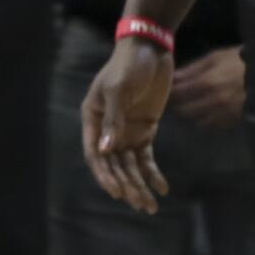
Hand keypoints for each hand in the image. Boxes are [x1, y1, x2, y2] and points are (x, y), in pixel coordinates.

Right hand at [81, 37, 173, 214]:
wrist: (151, 49)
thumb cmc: (129, 65)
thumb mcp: (119, 89)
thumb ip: (113, 119)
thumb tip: (106, 151)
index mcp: (93, 119)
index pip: (96, 155)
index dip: (105, 175)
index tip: (117, 192)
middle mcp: (107, 129)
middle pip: (114, 165)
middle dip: (126, 186)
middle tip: (140, 204)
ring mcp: (126, 131)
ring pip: (130, 166)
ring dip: (139, 185)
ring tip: (151, 205)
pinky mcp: (145, 129)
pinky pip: (146, 158)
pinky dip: (153, 173)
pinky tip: (162, 188)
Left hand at [170, 46, 245, 130]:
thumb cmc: (240, 61)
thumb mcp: (215, 58)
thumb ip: (192, 69)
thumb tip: (173, 77)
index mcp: (206, 83)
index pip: (177, 94)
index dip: (170, 93)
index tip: (169, 89)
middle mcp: (212, 103)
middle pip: (185, 111)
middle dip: (179, 105)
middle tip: (180, 98)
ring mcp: (223, 115)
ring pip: (197, 122)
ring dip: (193, 114)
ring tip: (194, 105)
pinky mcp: (233, 122)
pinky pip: (213, 127)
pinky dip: (207, 120)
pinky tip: (209, 111)